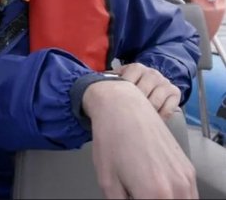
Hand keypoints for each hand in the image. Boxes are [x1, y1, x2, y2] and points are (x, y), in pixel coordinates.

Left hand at [83, 81, 196, 198]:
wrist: (122, 107)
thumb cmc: (111, 138)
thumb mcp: (107, 181)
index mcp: (156, 193)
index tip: (130, 197)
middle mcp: (177, 187)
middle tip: (135, 193)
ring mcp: (186, 177)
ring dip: (164, 199)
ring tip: (142, 190)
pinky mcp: (188, 168)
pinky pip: (187, 193)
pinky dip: (173, 195)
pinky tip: (153, 185)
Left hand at [111, 62, 180, 118]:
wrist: (153, 81)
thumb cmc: (130, 84)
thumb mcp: (120, 78)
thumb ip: (108, 79)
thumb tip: (91, 83)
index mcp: (136, 67)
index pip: (127, 81)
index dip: (121, 95)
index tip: (115, 105)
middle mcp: (152, 73)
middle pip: (141, 93)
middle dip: (133, 106)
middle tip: (126, 115)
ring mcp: (164, 82)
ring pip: (154, 101)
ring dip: (146, 112)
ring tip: (138, 119)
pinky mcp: (175, 92)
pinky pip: (167, 108)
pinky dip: (159, 116)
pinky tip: (152, 119)